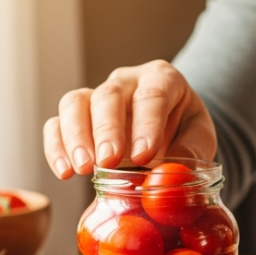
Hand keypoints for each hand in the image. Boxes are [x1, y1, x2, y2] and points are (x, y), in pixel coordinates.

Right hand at [43, 61, 215, 178]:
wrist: (172, 129)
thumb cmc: (185, 131)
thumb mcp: (200, 139)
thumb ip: (191, 153)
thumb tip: (171, 174)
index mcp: (162, 79)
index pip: (153, 94)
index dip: (147, 124)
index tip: (143, 156)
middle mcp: (127, 81)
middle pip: (109, 96)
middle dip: (107, 130)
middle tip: (108, 162)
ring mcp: (97, 96)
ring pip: (76, 103)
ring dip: (76, 137)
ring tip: (83, 169)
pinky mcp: (77, 116)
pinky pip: (56, 124)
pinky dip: (56, 147)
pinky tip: (65, 172)